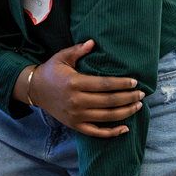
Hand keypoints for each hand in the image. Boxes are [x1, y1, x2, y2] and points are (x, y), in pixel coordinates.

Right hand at [22, 40, 144, 136]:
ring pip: (107, 117)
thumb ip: (78, 50)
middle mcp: (76, 101)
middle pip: (109, 101)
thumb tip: (93, 42)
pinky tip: (125, 128)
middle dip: (129, 98)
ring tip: (137, 106)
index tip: (134, 82)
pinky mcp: (75, 125)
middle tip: (141, 94)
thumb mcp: (61, 57)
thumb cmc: (50, 71)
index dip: (122, 84)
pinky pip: (96, 132)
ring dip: (126, 112)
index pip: (105, 85)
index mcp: (74, 83)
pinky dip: (112, 133)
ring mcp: (76, 115)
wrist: (34, 90)